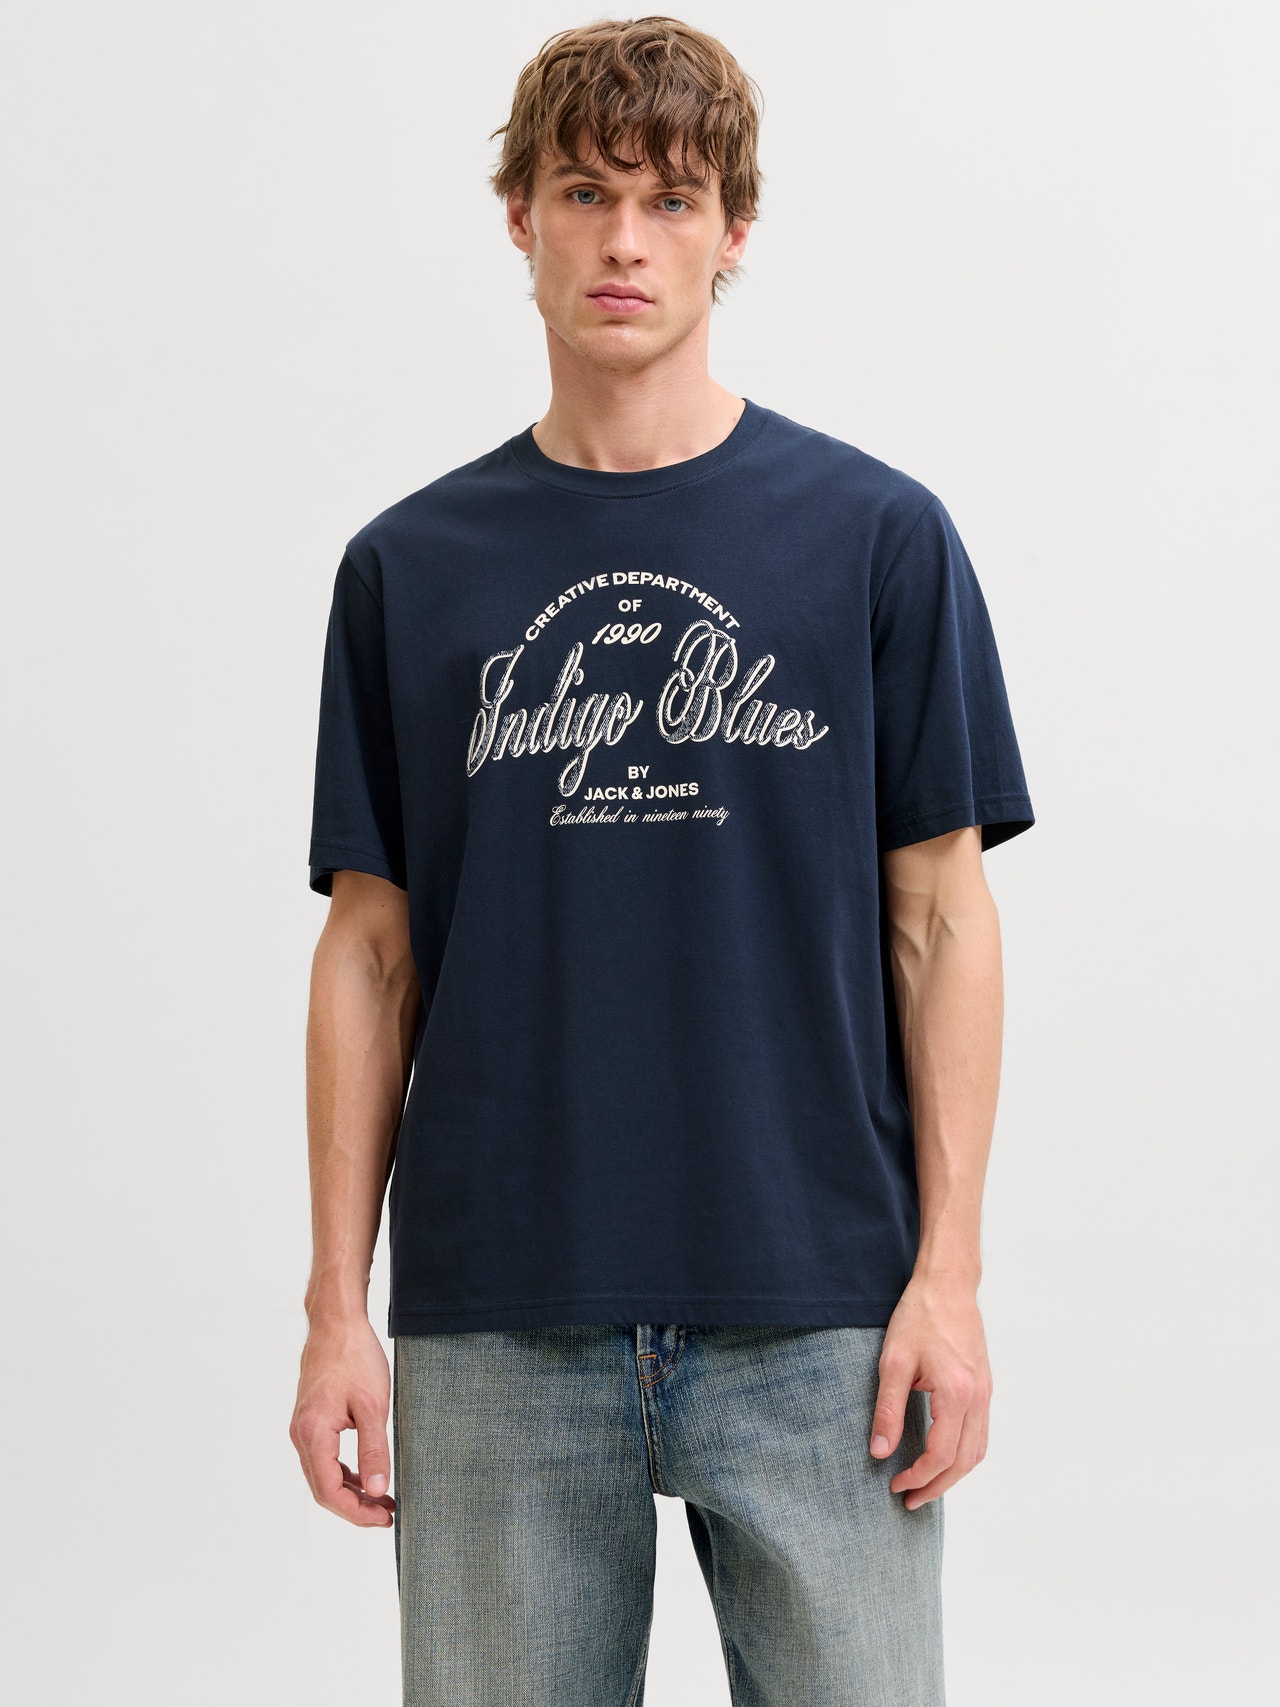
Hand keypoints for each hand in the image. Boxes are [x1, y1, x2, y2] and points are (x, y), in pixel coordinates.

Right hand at [290, 1315, 395, 1527]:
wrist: (336, 1322)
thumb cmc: (354, 1357)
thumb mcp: (373, 1405)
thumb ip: (374, 1450)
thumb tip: (378, 1490)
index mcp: (313, 1434)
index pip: (329, 1492)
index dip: (356, 1512)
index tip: (384, 1518)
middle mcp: (302, 1435)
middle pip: (324, 1488)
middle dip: (355, 1507)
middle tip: (387, 1514)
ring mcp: (304, 1427)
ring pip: (324, 1474)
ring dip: (351, 1490)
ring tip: (383, 1499)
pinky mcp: (312, 1419)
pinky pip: (325, 1457)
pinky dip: (345, 1471)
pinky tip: (368, 1474)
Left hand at [868, 1273, 991, 1508]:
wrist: (948, 1285)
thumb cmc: (919, 1317)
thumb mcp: (893, 1362)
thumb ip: (887, 1410)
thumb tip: (880, 1452)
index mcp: (957, 1394)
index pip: (941, 1455)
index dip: (918, 1477)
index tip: (895, 1486)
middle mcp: (978, 1398)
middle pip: (964, 1462)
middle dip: (937, 1486)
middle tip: (910, 1499)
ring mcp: (985, 1392)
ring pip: (977, 1451)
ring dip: (953, 1475)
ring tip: (926, 1485)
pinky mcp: (984, 1386)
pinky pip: (980, 1433)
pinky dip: (963, 1454)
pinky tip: (943, 1456)